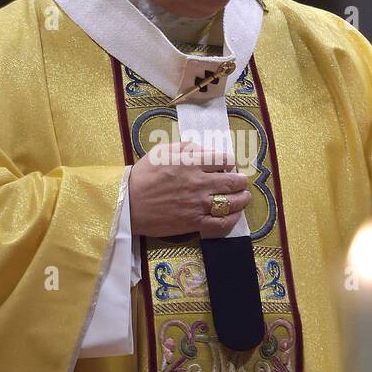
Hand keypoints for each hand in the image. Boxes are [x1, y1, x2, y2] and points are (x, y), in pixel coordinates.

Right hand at [128, 139, 250, 237]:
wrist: (128, 204)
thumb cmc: (143, 176)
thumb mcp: (161, 152)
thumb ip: (184, 148)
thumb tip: (201, 149)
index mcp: (190, 163)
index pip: (223, 160)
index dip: (229, 162)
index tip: (227, 165)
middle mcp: (198, 183)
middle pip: (233, 181)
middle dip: (241, 181)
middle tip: (241, 181)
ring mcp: (198, 204)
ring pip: (232, 202)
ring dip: (242, 199)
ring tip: (244, 197)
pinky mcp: (194, 223)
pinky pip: (221, 223)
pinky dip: (232, 219)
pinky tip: (235, 215)